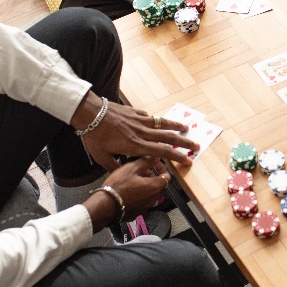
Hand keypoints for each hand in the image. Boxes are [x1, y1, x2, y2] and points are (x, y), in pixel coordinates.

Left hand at [75, 94, 197, 168]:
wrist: (89, 113)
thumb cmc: (94, 136)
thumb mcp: (101, 157)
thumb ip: (113, 166)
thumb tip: (121, 174)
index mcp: (136, 146)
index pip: (162, 152)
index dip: (177, 157)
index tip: (188, 161)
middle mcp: (141, 132)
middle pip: (168, 137)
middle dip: (184, 142)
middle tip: (197, 145)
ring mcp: (139, 120)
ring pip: (162, 123)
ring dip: (175, 126)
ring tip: (187, 128)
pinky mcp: (133, 112)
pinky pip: (148, 116)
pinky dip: (155, 120)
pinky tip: (157, 121)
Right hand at [101, 157, 170, 219]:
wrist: (105, 206)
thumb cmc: (117, 186)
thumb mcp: (131, 168)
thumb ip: (146, 161)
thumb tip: (156, 157)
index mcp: (154, 187)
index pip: (167, 176)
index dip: (163, 168)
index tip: (156, 163)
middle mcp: (153, 199)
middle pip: (160, 185)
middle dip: (154, 176)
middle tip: (144, 169)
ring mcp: (146, 207)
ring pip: (152, 193)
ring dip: (148, 185)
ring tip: (135, 178)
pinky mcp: (138, 212)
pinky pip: (144, 201)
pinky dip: (141, 194)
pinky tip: (130, 189)